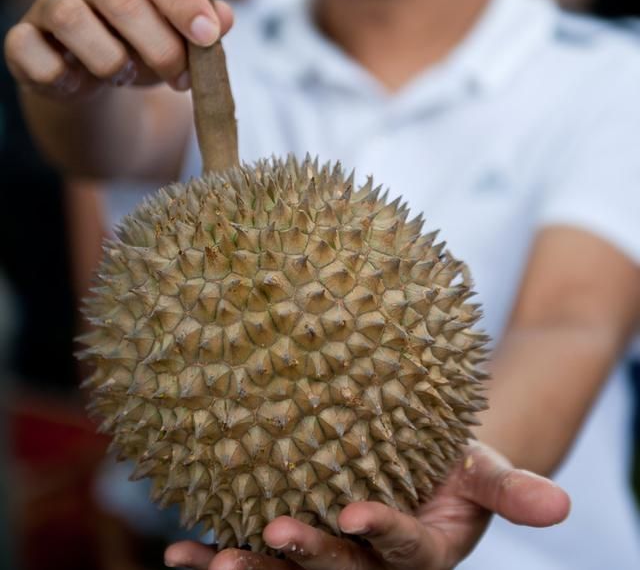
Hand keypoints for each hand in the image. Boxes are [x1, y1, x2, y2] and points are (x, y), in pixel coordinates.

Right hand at [3, 0, 233, 99]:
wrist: (94, 75)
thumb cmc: (143, 45)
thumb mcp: (180, 36)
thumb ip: (203, 26)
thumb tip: (226, 17)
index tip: (208, 35)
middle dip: (160, 46)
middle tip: (182, 78)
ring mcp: (48, 3)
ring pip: (72, 20)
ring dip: (111, 61)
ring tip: (125, 76)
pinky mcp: (22, 39)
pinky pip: (31, 52)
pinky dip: (61, 76)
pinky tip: (81, 85)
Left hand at [165, 442, 569, 569]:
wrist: (416, 463)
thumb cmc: (451, 463)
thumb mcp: (482, 470)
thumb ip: (511, 492)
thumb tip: (563, 506)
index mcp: (420, 551)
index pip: (403, 550)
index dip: (382, 534)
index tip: (356, 512)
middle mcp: (369, 566)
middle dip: (308, 559)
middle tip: (276, 535)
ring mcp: (328, 558)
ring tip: (216, 562)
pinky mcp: (293, 543)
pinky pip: (255, 557)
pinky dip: (215, 560)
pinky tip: (182, 556)